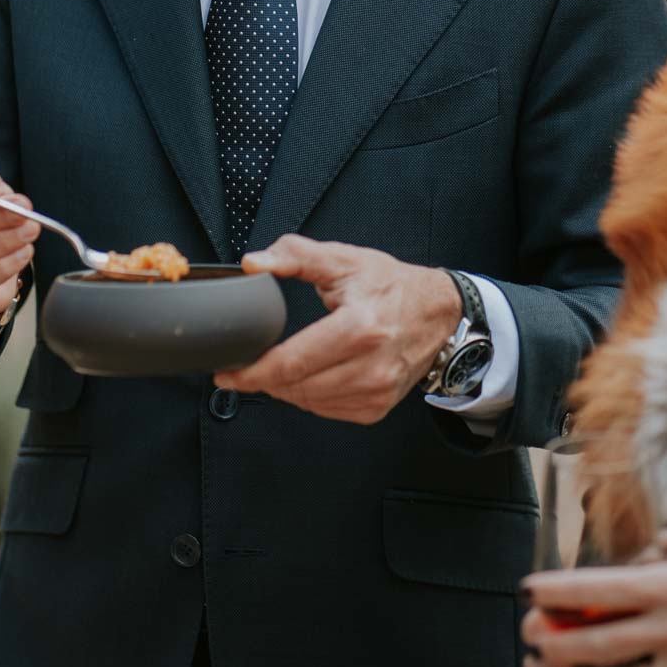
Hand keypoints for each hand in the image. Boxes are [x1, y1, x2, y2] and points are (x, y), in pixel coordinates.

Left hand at [213, 235, 460, 422]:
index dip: (253, 372)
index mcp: (360, 328)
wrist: (437, 311)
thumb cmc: (390, 284)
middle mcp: (371, 366)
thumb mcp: (342, 259)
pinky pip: (328, 411)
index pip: (292, 362)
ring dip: (284, 389)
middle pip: (296, 387)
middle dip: (264, 379)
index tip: (228, 372)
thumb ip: (293, 255)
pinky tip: (308, 376)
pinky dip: (309, 397)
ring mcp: (377, 391)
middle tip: (248, 366)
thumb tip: (253, 263)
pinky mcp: (378, 407)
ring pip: (309, 403)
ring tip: (278, 367)